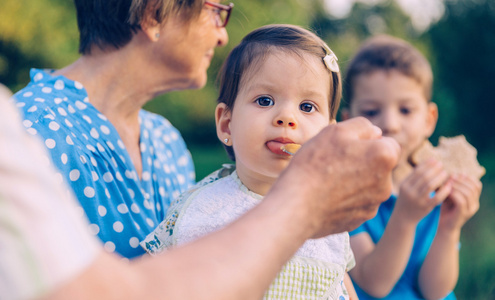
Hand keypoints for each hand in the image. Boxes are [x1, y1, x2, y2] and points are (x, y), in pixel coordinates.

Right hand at [273, 117, 399, 237]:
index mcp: (384, 157)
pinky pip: (355, 204)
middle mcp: (386, 184)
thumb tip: (376, 133)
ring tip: (327, 181)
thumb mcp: (336, 130)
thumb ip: (363, 126)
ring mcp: (372, 205)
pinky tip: (325, 196)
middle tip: (333, 162)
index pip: (388, 144)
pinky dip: (345, 199)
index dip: (368, 142)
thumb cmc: (314, 164)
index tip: (347, 147)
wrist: (296, 206)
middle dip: (362, 162)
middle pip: (378, 167)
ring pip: (367, 186)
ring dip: (354, 181)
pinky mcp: (359, 220)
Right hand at [395, 159, 451, 223]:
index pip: (417, 171)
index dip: (427, 164)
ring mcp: (417, 200)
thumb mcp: (407, 188)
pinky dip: (444, 190)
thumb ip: (415, 177)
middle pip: (424, 177)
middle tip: (442, 165)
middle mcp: (409, 191)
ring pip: (430, 185)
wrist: (403, 217)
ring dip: (439, 177)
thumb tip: (428, 162)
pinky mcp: (425, 207)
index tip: (435, 160)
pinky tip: (449, 186)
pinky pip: (437, 197)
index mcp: (404, 185)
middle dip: (434, 169)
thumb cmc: (407, 199)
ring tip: (445, 173)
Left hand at [438, 174, 480, 231]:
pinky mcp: (463, 214)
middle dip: (461, 180)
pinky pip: (461, 201)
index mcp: (474, 198)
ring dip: (457, 186)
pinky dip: (454, 194)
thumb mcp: (450, 194)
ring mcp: (470, 210)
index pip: (477, 184)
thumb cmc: (446, 208)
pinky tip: (446, 192)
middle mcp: (475, 204)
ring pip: (468, 193)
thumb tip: (451, 173)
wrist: (444, 226)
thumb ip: (452, 186)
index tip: (455, 174)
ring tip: (447, 184)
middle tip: (450, 178)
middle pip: (473, 187)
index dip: (467, 178)